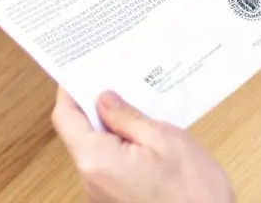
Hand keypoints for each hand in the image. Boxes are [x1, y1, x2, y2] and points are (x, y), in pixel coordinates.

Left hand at [51, 86, 233, 202]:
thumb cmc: (194, 192)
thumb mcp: (165, 139)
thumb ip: (129, 117)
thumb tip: (105, 99)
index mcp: (97, 161)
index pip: (66, 118)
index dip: (70, 91)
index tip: (79, 71)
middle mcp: (91, 181)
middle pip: (80, 134)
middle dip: (96, 108)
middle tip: (117, 82)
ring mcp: (102, 195)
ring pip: (96, 150)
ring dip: (111, 130)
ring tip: (137, 110)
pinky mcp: (115, 201)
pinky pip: (108, 166)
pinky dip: (119, 148)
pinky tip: (143, 137)